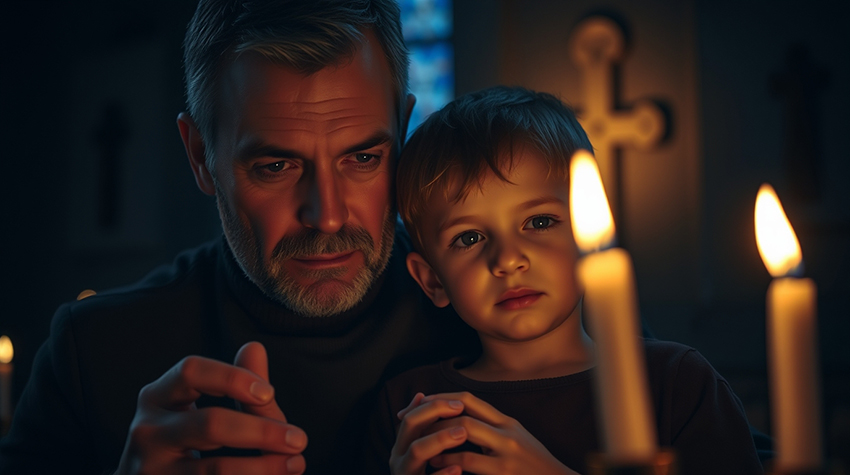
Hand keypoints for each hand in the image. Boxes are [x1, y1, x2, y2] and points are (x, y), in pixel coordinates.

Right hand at [114, 342, 306, 474]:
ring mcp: (150, 469)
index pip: (191, 371)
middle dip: (261, 432)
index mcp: (157, 397)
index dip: (232, 378)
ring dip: (263, 467)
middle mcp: (146, 431)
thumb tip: (254, 347)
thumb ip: (237, 384)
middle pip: (210, 424)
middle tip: (299, 439)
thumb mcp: (212, 408)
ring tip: (296, 463)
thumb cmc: (194, 443)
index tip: (269, 392)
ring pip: (214, 469)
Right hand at [390, 392, 467, 474]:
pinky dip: (443, 474)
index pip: (412, 416)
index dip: (434, 406)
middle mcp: (399, 459)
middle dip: (435, 412)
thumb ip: (421, 427)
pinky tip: (458, 468)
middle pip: (410, 424)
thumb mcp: (421, 452)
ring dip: (440, 438)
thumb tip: (419, 395)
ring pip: (416, 450)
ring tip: (462, 434)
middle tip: (460, 410)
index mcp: (401, 447)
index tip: (459, 403)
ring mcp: (404, 474)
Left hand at [411, 392, 578, 474]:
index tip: (420, 403)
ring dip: (438, 435)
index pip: (469, 397)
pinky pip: (469, 462)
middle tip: (411, 420)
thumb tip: (461, 420)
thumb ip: (492, 429)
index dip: (441, 398)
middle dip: (433, 413)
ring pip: (464, 429)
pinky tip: (436, 465)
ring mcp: (507, 451)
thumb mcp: (516, 441)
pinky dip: (448, 462)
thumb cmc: (534, 469)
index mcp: (507, 421)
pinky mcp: (504, 472)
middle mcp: (507, 431)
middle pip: (463, 408)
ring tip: (422, 443)